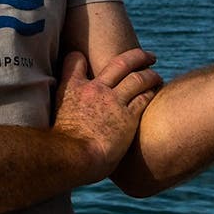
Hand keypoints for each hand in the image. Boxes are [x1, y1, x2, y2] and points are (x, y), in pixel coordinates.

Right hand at [51, 47, 162, 177]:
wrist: (73, 157)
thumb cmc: (63, 147)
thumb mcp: (56, 120)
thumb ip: (65, 111)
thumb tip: (68, 120)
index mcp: (72, 89)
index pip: (75, 61)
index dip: (81, 58)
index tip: (88, 58)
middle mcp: (95, 90)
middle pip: (120, 63)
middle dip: (137, 56)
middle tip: (149, 57)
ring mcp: (113, 101)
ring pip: (138, 79)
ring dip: (151, 75)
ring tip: (157, 76)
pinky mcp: (128, 117)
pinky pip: (145, 98)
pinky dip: (153, 91)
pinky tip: (157, 92)